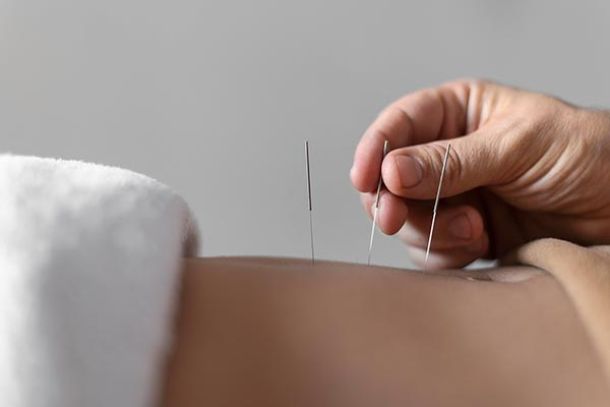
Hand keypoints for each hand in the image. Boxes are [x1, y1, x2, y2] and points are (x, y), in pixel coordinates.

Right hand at [350, 79, 609, 268]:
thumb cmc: (583, 153)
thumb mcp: (517, 145)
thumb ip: (451, 161)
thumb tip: (391, 170)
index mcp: (457, 114)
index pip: (400, 125)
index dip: (374, 149)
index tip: (365, 178)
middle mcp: (447, 154)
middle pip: (389, 179)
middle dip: (393, 201)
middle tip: (397, 217)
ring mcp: (454, 196)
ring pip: (406, 218)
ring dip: (429, 230)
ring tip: (473, 229)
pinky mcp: (464, 233)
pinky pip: (430, 248)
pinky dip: (444, 252)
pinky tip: (478, 244)